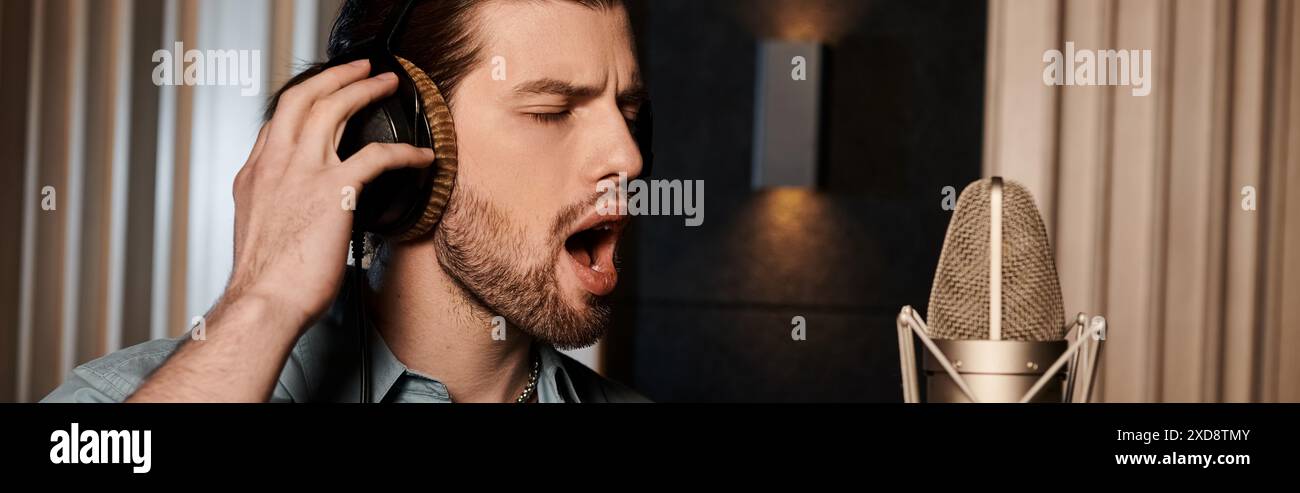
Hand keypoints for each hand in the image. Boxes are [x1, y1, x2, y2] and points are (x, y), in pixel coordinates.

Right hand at [227, 59, 433, 328]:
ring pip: (333, 109)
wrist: (264, 302)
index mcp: (255, 175)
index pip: (277, 122)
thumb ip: (277, 208)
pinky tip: (422, 155)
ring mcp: (302, 173)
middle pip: (302, 99)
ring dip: (365, 89)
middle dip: (335, 76)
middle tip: (360, 68)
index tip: (324, 96)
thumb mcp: (259, 231)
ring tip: (387, 83)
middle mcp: (275, 165)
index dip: (305, 101)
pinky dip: (404, 152)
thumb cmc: (265, 281)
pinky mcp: (334, 191)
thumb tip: (300, 209)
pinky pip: (377, 156)